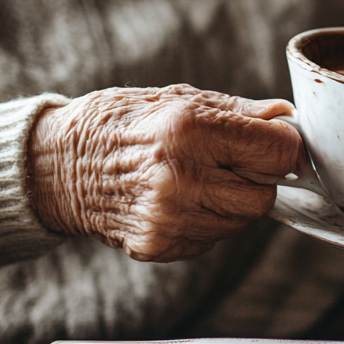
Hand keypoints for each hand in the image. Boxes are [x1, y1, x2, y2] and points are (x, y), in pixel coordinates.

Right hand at [27, 85, 308, 261]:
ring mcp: (169, 218)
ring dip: (232, 200)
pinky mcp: (160, 245)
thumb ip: (240, 112)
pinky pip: (213, 238)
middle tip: (228, 160)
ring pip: (242, 221)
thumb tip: (287, 116)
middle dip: (257, 177)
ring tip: (196, 177)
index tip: (278, 142)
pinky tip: (177, 198)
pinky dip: (206, 220)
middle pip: (264, 195)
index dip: (285, 147)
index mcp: (189, 130)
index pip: (277, 152)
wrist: (57, 164)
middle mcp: (180, 178)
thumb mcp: (179, 98)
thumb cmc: (121, 122)